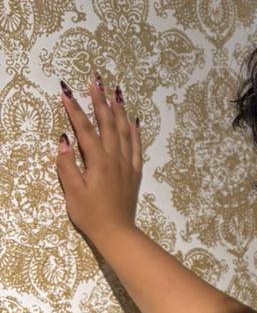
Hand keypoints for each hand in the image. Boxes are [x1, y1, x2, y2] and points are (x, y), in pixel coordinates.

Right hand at [55, 73, 142, 246]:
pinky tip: (134, 120)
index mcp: (98, 161)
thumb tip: (63, 141)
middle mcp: (115, 158)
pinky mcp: (135, 172)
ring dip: (119, 110)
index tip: (66, 91)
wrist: (117, 232)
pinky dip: (135, 131)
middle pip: (108, 123)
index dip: (75, 110)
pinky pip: (137, 146)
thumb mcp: (73, 192)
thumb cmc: (91, 215)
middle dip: (100, 100)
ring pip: (124, 131)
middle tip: (96, 80)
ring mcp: (128, 164)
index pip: (85, 129)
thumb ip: (67, 166)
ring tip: (115, 92)